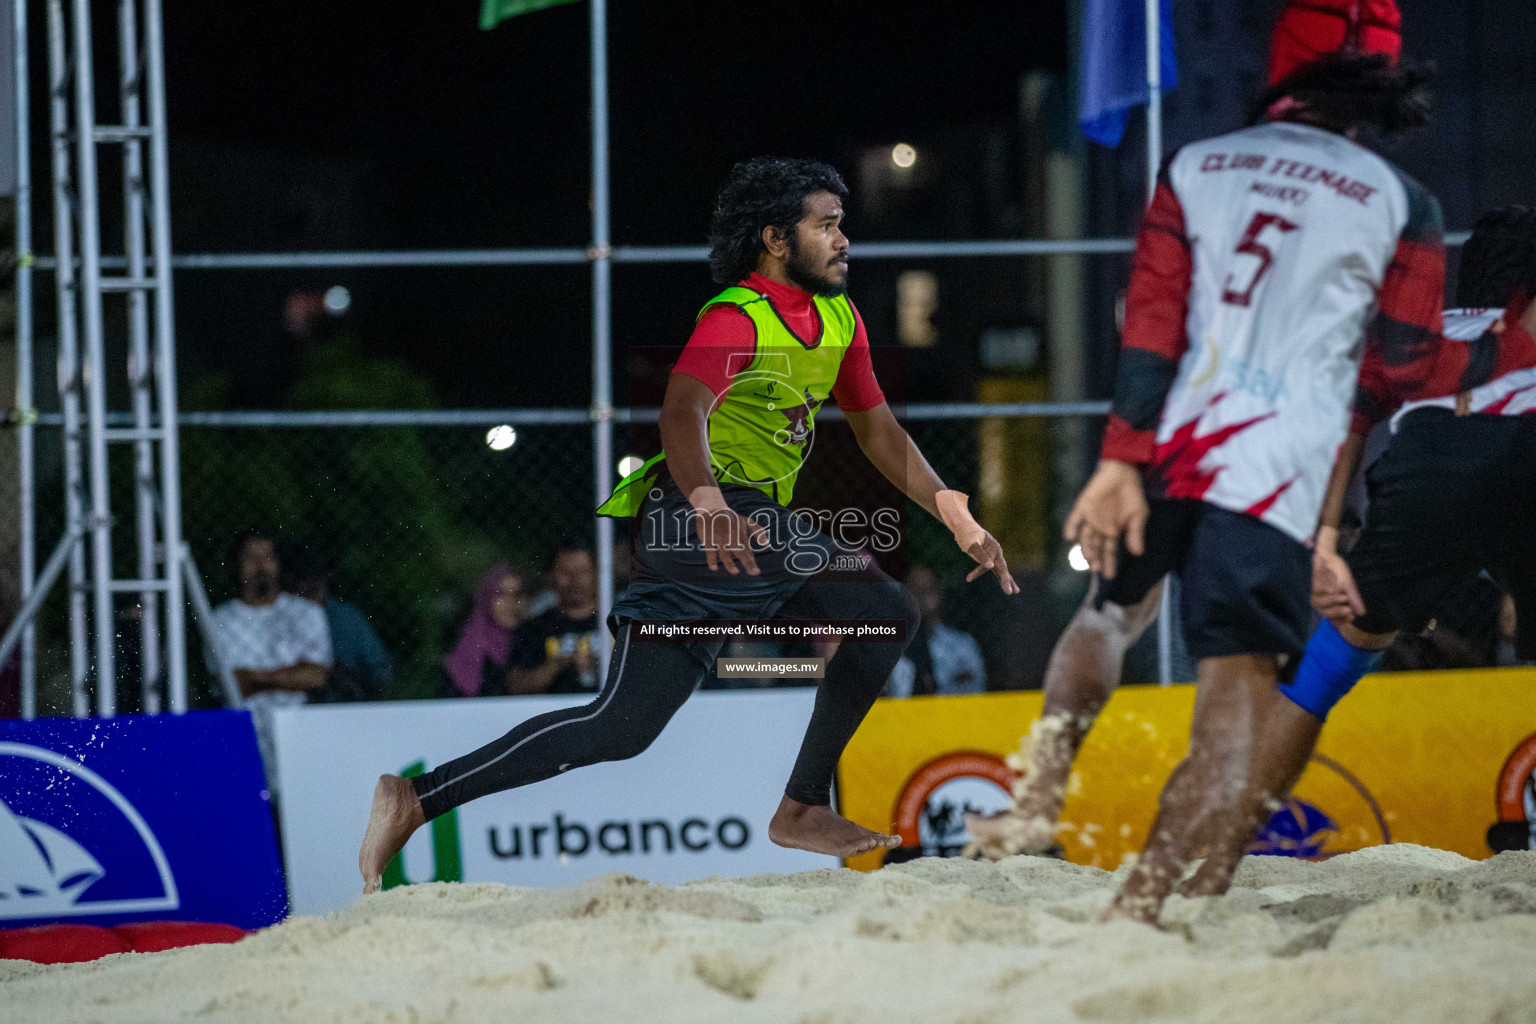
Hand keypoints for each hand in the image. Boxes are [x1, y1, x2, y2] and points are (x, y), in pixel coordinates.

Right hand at [690, 492, 766, 575]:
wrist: (711, 508)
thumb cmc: (731, 518)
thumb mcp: (746, 522)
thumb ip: (758, 531)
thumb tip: (767, 544)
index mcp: (741, 534)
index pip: (748, 550)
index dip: (752, 562)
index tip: (757, 572)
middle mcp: (731, 537)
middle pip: (740, 551)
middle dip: (747, 561)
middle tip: (753, 572)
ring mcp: (719, 538)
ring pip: (725, 552)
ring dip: (730, 562)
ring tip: (735, 572)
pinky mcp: (708, 539)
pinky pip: (710, 551)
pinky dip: (711, 559)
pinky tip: (714, 568)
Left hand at [962, 530, 1019, 594]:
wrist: (963, 528)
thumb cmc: (967, 534)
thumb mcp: (972, 543)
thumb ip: (981, 554)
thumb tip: (991, 567)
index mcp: (995, 547)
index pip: (997, 563)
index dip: (998, 574)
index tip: (984, 580)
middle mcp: (996, 551)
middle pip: (1003, 568)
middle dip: (1006, 580)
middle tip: (1011, 592)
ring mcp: (993, 556)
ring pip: (1000, 570)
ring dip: (1006, 581)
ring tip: (1015, 592)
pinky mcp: (987, 559)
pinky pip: (988, 569)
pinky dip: (981, 575)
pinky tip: (985, 582)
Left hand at [1062, 460, 1147, 579]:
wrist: (1124, 473)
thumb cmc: (1132, 496)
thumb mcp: (1138, 515)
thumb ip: (1135, 533)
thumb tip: (1137, 553)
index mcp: (1112, 532)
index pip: (1109, 551)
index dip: (1108, 563)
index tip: (1108, 576)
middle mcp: (1099, 528)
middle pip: (1095, 547)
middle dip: (1095, 558)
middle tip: (1095, 569)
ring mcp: (1090, 517)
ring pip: (1085, 535)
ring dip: (1085, 546)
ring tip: (1087, 556)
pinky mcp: (1083, 506)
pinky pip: (1075, 518)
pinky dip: (1071, 526)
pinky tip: (1069, 537)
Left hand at [1311, 526, 1364, 623]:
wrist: (1329, 557)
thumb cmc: (1338, 573)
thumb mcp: (1349, 586)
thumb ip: (1354, 599)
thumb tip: (1362, 614)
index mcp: (1330, 604)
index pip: (1334, 618)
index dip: (1342, 619)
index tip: (1351, 617)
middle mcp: (1320, 602)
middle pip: (1326, 612)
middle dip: (1337, 612)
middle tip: (1348, 609)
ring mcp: (1314, 594)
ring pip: (1321, 602)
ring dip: (1332, 600)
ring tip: (1343, 596)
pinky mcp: (1311, 584)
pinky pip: (1318, 589)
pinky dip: (1327, 588)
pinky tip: (1334, 585)